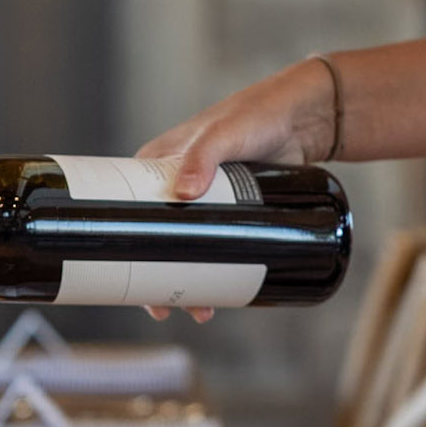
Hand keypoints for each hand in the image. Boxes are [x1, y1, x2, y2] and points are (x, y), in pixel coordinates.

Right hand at [135, 57, 338, 321]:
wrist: (302, 120)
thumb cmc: (253, 114)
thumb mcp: (222, 135)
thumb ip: (202, 157)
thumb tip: (184, 194)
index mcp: (157, 163)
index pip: (126, 208)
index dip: (123, 245)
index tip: (126, 279)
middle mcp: (174, 185)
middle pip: (156, 239)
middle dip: (157, 279)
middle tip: (166, 309)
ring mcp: (204, 202)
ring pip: (187, 249)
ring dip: (188, 283)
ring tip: (201, 311)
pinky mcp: (232, 212)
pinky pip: (215, 247)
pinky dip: (214, 271)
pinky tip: (220, 295)